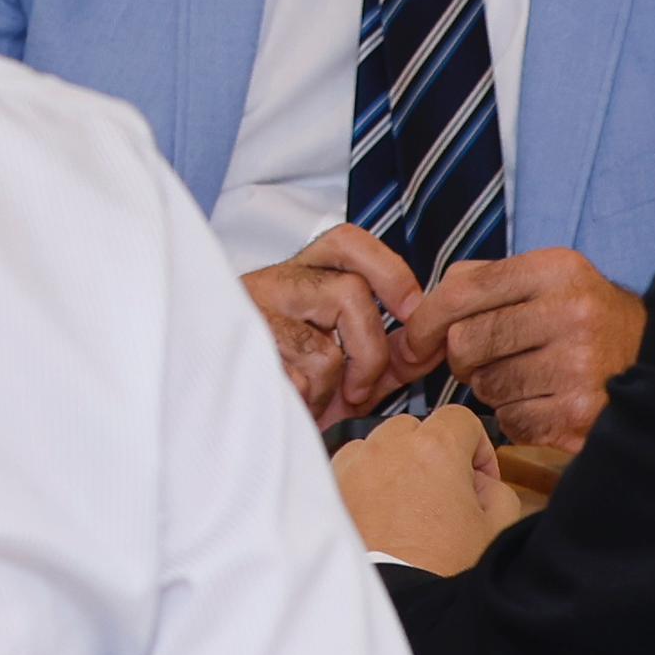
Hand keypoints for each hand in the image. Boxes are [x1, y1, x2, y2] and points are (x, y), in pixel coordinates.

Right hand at [244, 223, 446, 427]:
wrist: (225, 410)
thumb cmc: (288, 382)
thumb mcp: (344, 364)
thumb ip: (386, 354)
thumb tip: (428, 348)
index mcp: (300, 277)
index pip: (347, 243)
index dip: (389, 271)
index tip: (411, 311)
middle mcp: (272, 284)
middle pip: (349, 292)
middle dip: (371, 352)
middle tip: (360, 391)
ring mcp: (249, 316)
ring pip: (324, 349)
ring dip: (330, 388)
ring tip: (314, 401)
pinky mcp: (237, 355)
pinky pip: (295, 385)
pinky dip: (304, 405)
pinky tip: (289, 404)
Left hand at [335, 406, 522, 573]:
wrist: (399, 601)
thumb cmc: (445, 567)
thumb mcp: (497, 527)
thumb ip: (497, 489)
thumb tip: (480, 480)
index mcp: (435, 448)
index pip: (460, 418)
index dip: (476, 446)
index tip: (478, 476)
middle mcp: (388, 446)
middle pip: (416, 429)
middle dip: (434, 453)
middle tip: (444, 493)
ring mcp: (354, 464)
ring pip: (379, 444)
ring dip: (396, 463)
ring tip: (408, 503)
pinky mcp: (331, 486)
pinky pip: (351, 466)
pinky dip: (365, 479)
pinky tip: (380, 512)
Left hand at [410, 248, 646, 447]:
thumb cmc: (585, 322)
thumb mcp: (546, 282)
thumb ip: (481, 283)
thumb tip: (417, 317)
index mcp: (557, 270)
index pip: (462, 289)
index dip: (426, 319)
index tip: (416, 340)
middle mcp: (572, 314)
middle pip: (465, 342)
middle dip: (461, 358)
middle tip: (483, 361)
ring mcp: (579, 367)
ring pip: (485, 386)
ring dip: (492, 389)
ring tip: (526, 378)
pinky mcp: (581, 415)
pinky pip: (510, 422)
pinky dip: (516, 418)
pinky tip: (544, 403)